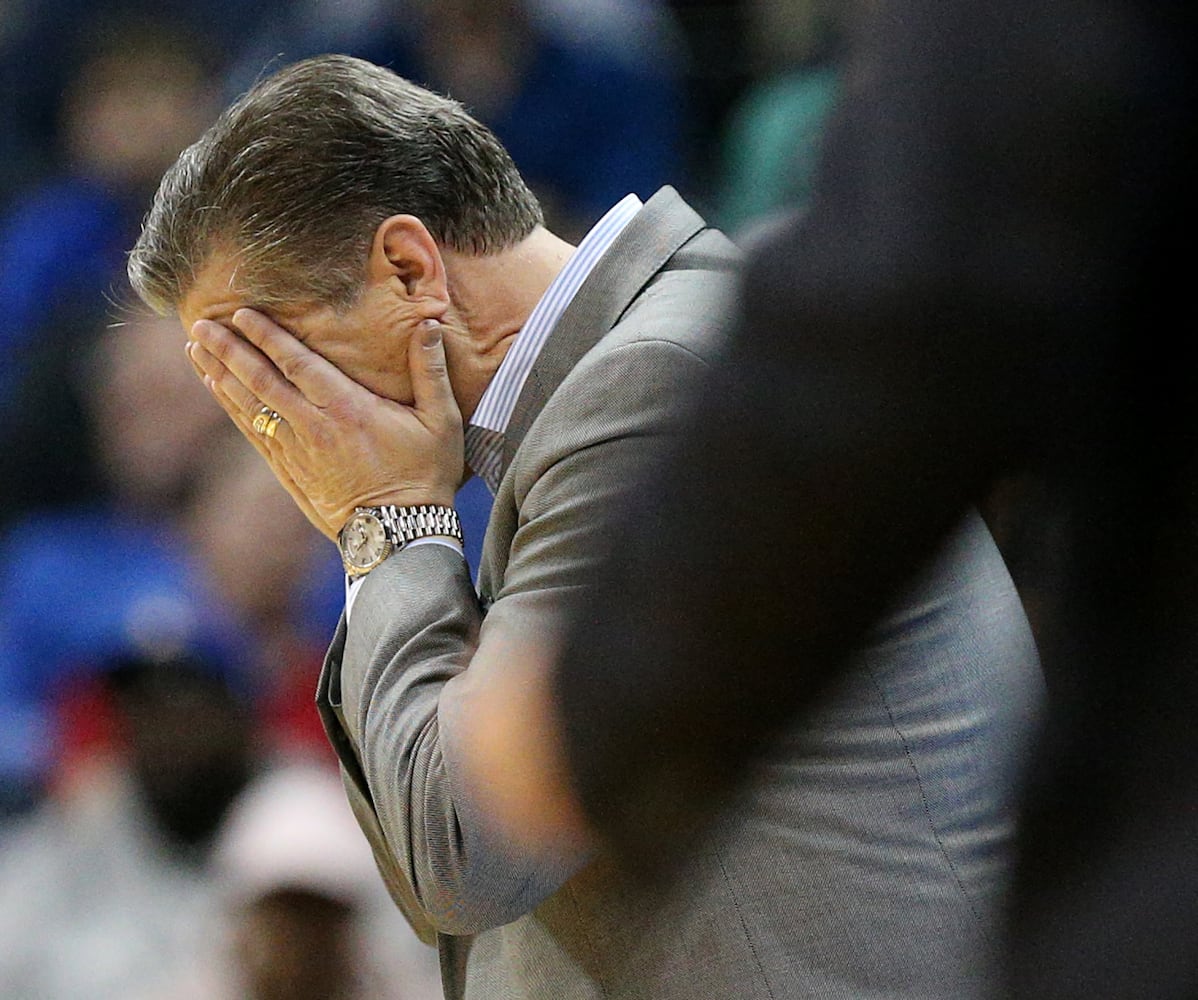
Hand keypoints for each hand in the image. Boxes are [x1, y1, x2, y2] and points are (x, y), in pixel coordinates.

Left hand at [187, 309, 462, 540]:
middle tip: (200, 324)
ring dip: (221, 375)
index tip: (241, 313)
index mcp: (348, 409)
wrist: (402, 534)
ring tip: (196, 348)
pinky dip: (232, 409)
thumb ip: (430, 370)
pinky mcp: (292, 473)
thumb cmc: (426, 474)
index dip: (268, 337)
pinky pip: (254, 434)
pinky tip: (216, 389)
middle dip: (229, 351)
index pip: (298, 364)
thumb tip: (431, 323)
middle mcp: (315, 428)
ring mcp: (298, 452)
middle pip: (262, 382)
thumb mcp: (440, 420)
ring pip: (250, 407)